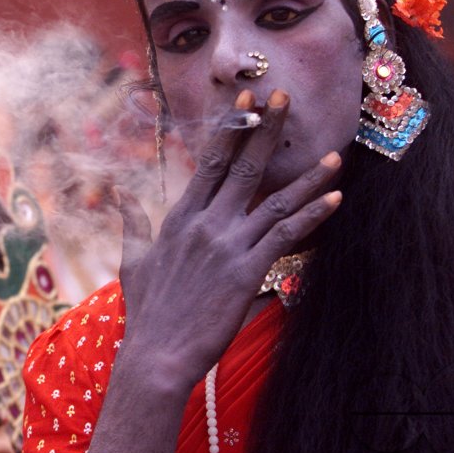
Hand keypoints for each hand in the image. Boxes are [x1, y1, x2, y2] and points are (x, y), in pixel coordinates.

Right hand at [115, 89, 341, 392]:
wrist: (157, 354)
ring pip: (273, 200)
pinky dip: (312, 214)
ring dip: (307, 176)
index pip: (210, 162)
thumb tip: (118, 195)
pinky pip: (287, 235)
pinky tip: (335, 197)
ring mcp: (228, 245)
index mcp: (179, 218)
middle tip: (285, 98)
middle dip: (265, 130)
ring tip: (335, 154)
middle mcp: (205, 224)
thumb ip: (132, 222)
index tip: (246, 99)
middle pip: (242, 167)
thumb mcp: (133, 260)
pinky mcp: (248, 270)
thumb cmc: (147, 311)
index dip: (231, 128)